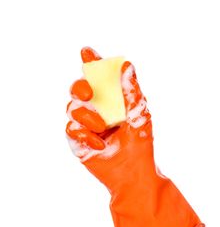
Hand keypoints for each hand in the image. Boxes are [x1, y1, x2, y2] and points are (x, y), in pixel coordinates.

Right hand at [66, 47, 203, 226]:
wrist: (135, 175)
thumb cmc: (140, 145)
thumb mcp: (140, 116)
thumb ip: (132, 92)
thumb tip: (126, 65)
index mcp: (112, 101)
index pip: (98, 77)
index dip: (91, 63)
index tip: (86, 51)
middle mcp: (96, 110)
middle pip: (78, 89)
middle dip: (79, 86)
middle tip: (89, 92)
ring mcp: (86, 126)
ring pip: (71, 108)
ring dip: (86, 115)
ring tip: (103, 127)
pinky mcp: (78, 142)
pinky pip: (71, 130)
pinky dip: (85, 135)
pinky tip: (99, 145)